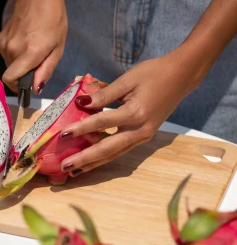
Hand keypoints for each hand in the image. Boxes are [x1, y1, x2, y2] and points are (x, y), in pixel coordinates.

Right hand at [0, 0, 67, 93]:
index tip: (26, 86)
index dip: (17, 87)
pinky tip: (24, 42)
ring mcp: (3, 44)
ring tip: (31, 49)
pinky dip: (14, 54)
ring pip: (9, 64)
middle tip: (36, 62)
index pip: (10, 79)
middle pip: (12, 73)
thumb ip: (46, 70)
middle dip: (23, 73)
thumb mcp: (57, 48)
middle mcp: (12, 51)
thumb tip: (35, 89)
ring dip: (19, 63)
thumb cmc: (53, 21)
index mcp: (28, 54)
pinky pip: (6, 54)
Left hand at [59, 49, 201, 176]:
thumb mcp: (127, 80)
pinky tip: (92, 161)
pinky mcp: (143, 138)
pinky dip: (105, 157)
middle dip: (84, 159)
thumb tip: (81, 103)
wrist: (181, 78)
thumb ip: (104, 94)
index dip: (81, 128)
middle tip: (65, 166)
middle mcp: (139, 130)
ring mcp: (143, 137)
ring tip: (75, 171)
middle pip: (107, 148)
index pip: (102, 123)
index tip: (63, 134)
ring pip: (114, 154)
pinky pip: (121, 151)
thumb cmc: (154, 74)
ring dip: (93, 163)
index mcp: (135, 113)